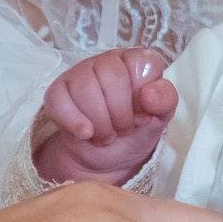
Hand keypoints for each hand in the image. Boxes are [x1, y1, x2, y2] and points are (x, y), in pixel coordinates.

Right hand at [36, 48, 176, 184]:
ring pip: (85, 88)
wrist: (105, 160)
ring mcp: (79, 74)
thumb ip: (165, 100)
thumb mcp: (158, 119)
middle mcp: (107, 61)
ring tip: (106, 135)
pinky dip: (74, 122)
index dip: (143, 96)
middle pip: (112, 76)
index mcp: (136, 62)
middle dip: (120, 113)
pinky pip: (59, 100)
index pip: (142, 63)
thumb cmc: (134, 132)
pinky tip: (85, 134)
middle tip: (123, 129)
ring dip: (100, 122)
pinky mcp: (57, 92)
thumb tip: (150, 94)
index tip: (142, 115)